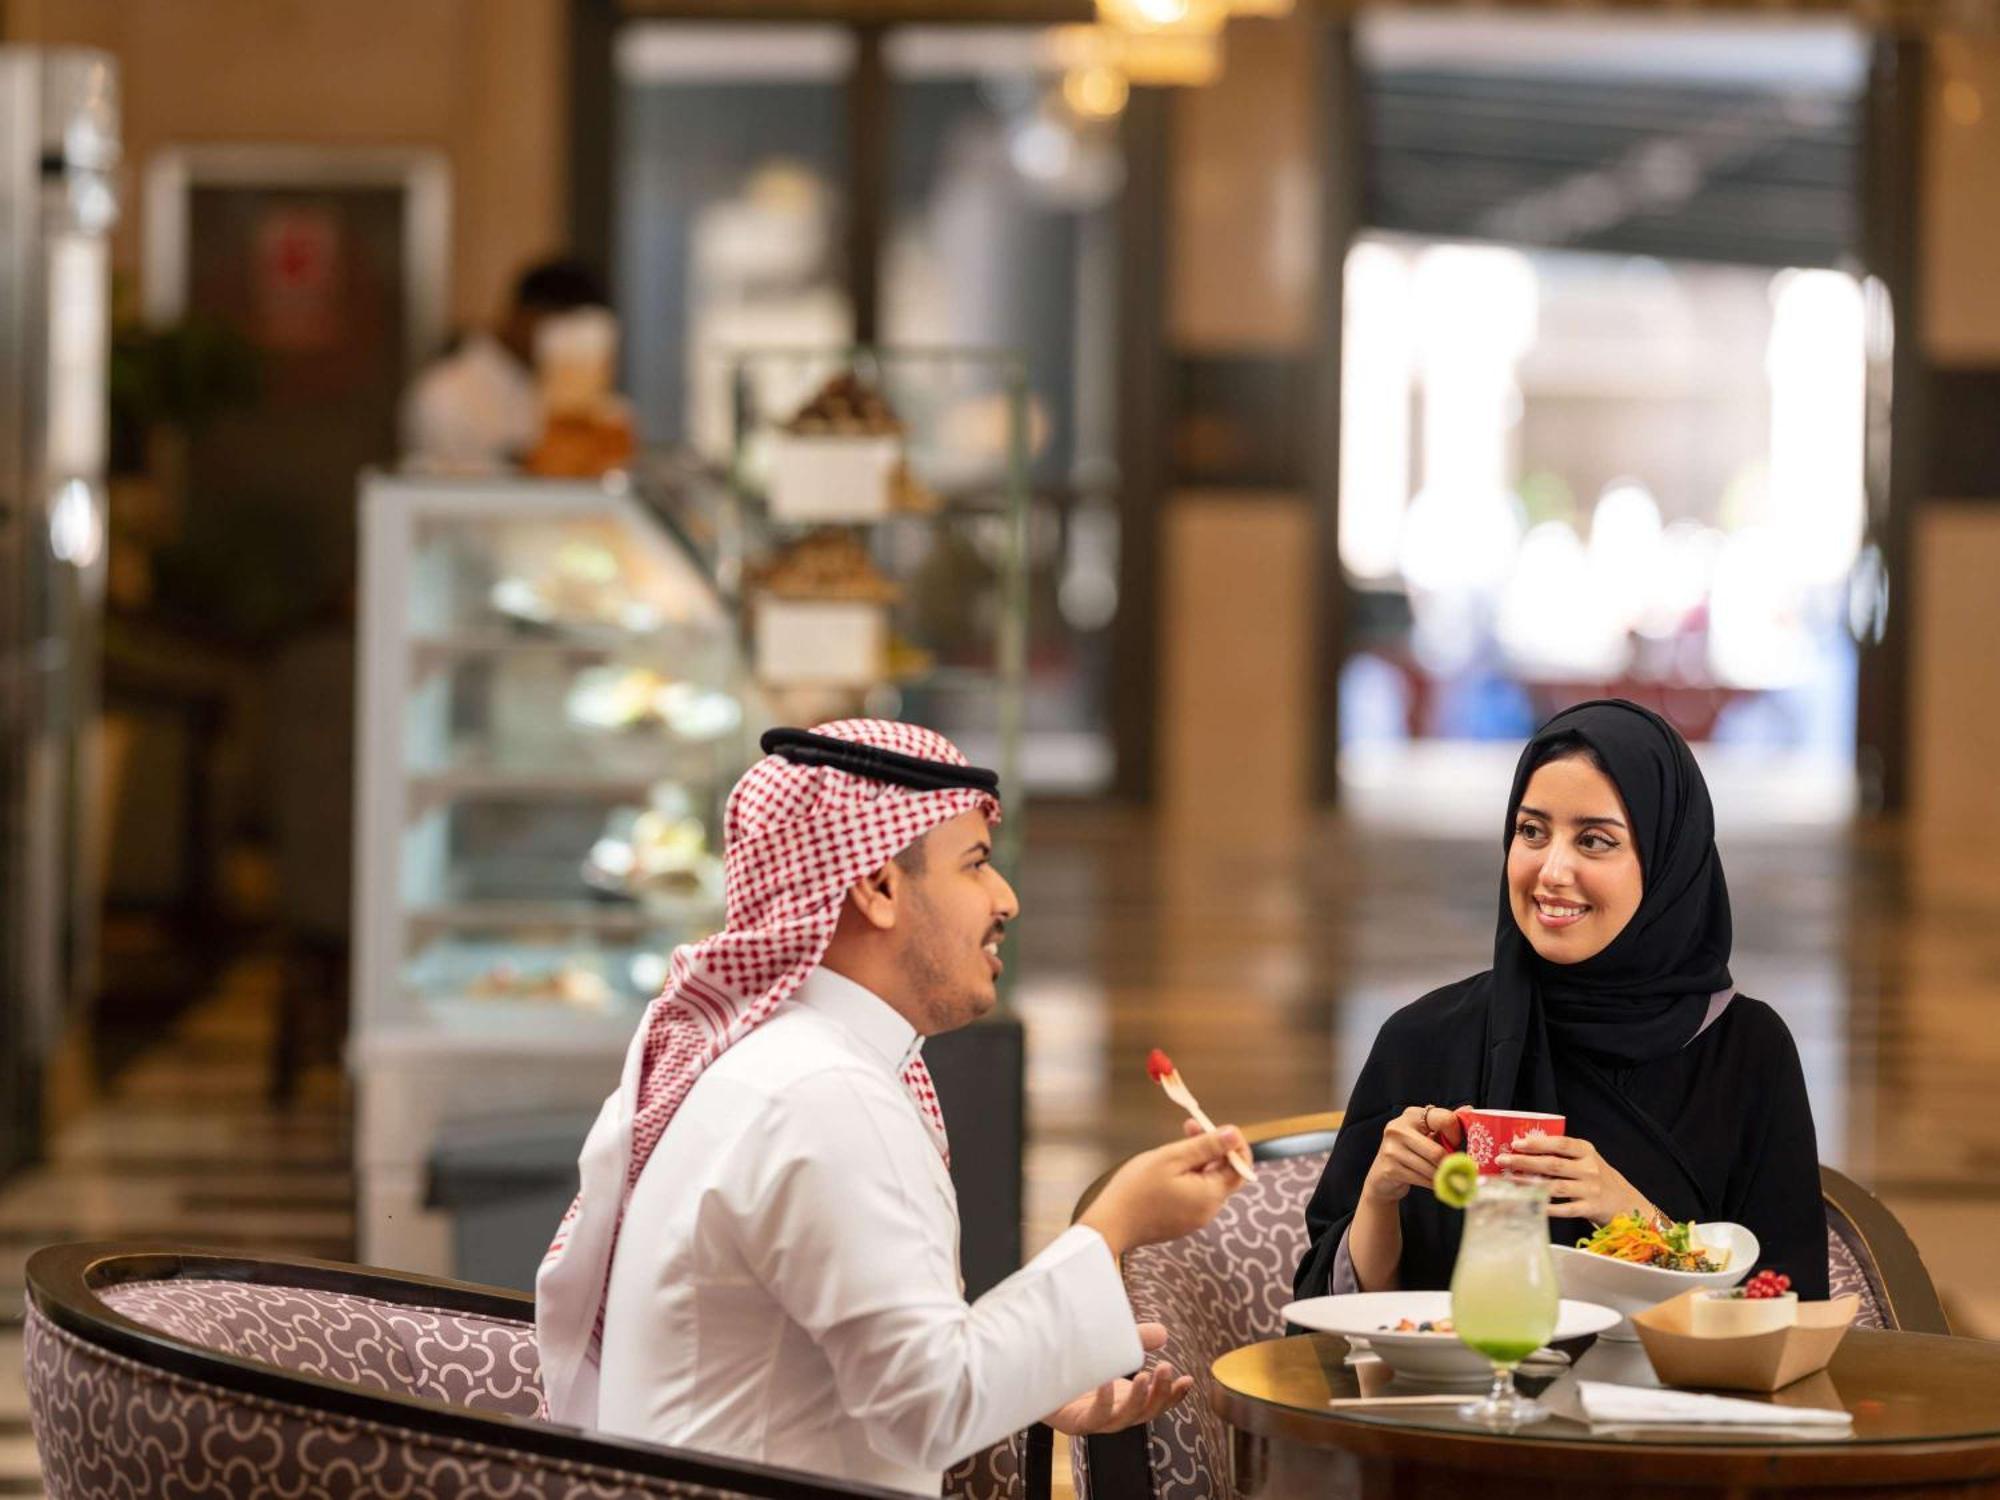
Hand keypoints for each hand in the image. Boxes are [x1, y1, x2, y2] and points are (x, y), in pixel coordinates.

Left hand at [1043, 1322, 1192, 1435]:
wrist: (1036, 1378)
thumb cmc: (1077, 1366)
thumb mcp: (1110, 1350)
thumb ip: (1135, 1341)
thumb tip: (1163, 1332)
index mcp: (1126, 1401)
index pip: (1157, 1404)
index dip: (1174, 1395)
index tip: (1189, 1379)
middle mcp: (1114, 1414)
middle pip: (1145, 1412)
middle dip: (1160, 1393)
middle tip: (1167, 1368)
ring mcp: (1095, 1421)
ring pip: (1124, 1418)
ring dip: (1138, 1399)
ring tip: (1145, 1376)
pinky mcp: (1075, 1422)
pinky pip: (1094, 1415)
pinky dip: (1103, 1400)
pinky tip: (1106, 1382)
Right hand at [1077, 1127, 1247, 1256]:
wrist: (1109, 1226)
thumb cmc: (1136, 1190)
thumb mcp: (1172, 1158)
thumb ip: (1206, 1146)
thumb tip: (1234, 1134)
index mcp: (1211, 1196)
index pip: (1240, 1168)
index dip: (1233, 1144)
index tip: (1213, 1126)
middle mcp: (1208, 1211)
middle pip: (1223, 1174)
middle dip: (1211, 1148)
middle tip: (1188, 1126)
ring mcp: (1194, 1219)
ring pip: (1207, 1183)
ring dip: (1197, 1161)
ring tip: (1172, 1147)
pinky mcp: (1180, 1222)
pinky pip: (1193, 1194)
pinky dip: (1187, 1177)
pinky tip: (1165, 1168)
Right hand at [1361, 1105, 1466, 1205]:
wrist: (1382, 1176)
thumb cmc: (1410, 1151)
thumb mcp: (1427, 1134)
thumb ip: (1446, 1123)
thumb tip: (1469, 1109)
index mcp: (1411, 1115)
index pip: (1444, 1119)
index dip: (1456, 1135)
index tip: (1455, 1144)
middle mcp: (1398, 1128)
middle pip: (1438, 1152)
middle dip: (1450, 1164)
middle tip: (1456, 1169)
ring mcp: (1392, 1149)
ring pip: (1431, 1169)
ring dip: (1443, 1176)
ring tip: (1446, 1177)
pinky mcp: (1390, 1169)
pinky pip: (1423, 1180)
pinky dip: (1434, 1184)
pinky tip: (1434, 1183)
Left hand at [1497, 1134, 1654, 1222]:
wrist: (1627, 1203)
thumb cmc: (1598, 1178)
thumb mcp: (1586, 1159)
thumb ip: (1563, 1154)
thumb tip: (1523, 1149)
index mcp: (1587, 1151)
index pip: (1561, 1144)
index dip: (1538, 1143)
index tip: (1516, 1143)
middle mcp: (1589, 1169)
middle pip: (1553, 1164)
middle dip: (1525, 1162)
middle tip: (1502, 1160)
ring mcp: (1590, 1190)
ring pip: (1554, 1186)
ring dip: (1529, 1183)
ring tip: (1509, 1180)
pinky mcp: (1590, 1209)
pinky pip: (1564, 1209)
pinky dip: (1546, 1206)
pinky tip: (1530, 1203)